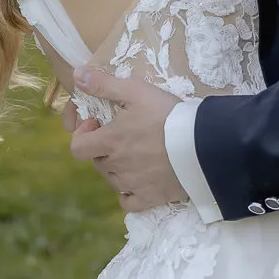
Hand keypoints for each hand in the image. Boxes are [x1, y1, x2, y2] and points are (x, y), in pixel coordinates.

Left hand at [67, 69, 186, 210]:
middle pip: (97, 162)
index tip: (98, 125)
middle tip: (124, 135)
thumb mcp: (136, 91)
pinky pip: (127, 202)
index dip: (82, 135)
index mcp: (109, 142)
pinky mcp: (149, 199)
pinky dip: (128, 192)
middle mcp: (115, 167)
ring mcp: (131, 185)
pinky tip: (139, 180)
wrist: (202, 144)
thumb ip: (104, 84)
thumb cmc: (167, 115)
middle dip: (104, 149)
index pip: (77, 147)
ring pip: (111, 180)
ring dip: (116, 168)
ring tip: (136, 154)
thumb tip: (76, 76)